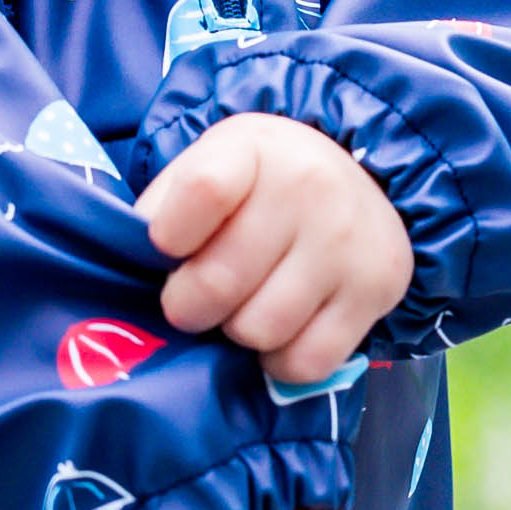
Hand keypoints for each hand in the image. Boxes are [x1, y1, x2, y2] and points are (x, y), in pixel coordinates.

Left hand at [140, 114, 412, 387]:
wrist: (357, 179)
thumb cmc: (259, 185)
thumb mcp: (210, 167)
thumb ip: (165, 210)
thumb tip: (135, 271)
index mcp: (254, 148)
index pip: (201, 193)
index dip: (167, 238)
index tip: (167, 249)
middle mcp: (309, 188)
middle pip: (218, 283)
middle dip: (189, 305)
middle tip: (192, 300)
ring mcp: (346, 242)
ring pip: (259, 330)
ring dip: (237, 332)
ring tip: (243, 308)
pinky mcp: (376, 290)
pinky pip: (305, 361)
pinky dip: (280, 361)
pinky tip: (279, 332)